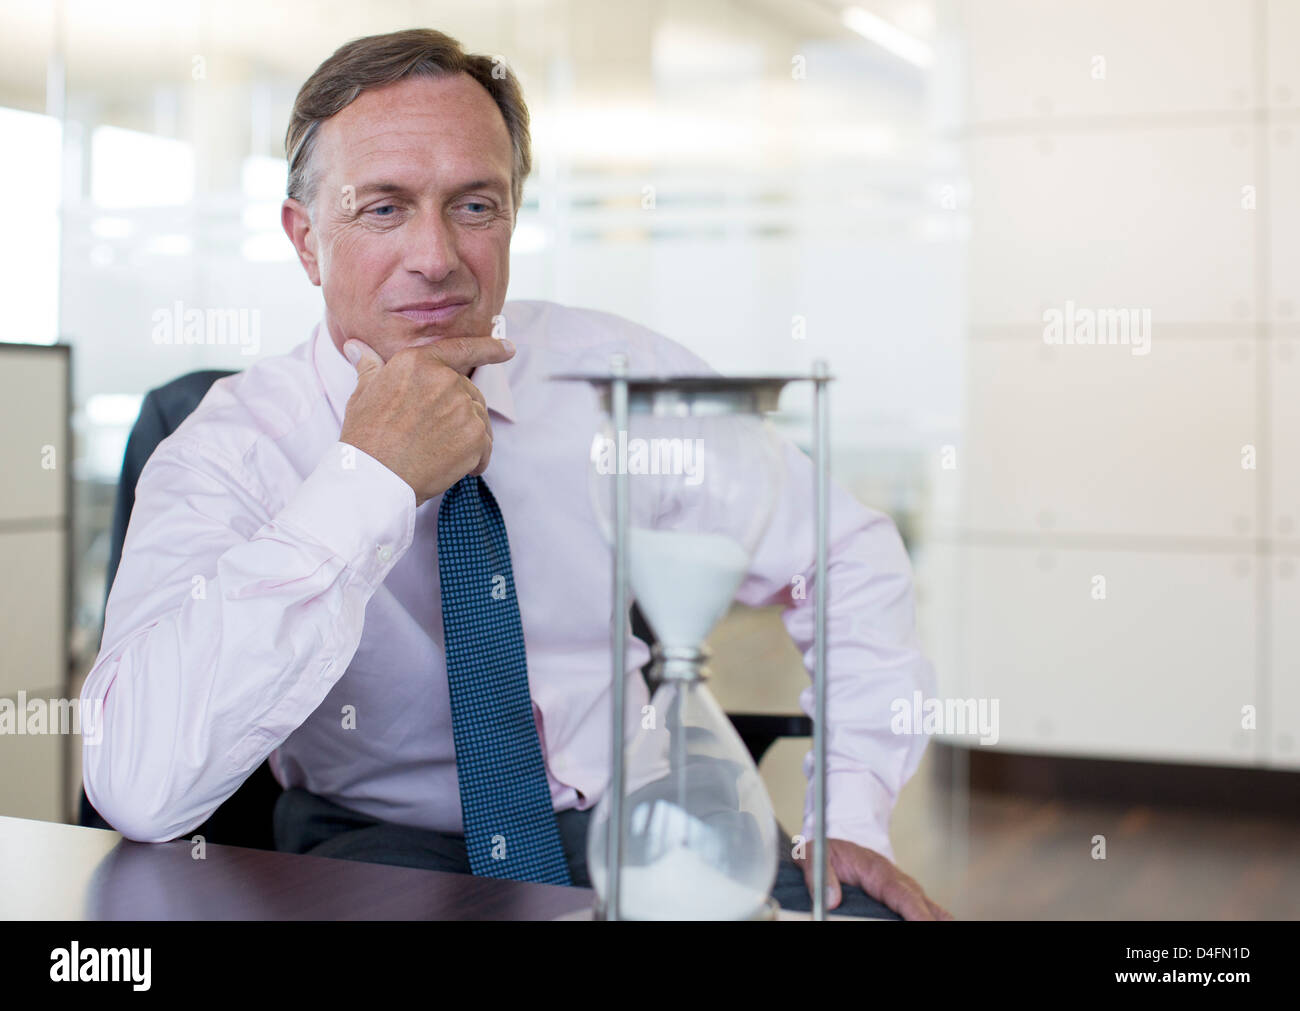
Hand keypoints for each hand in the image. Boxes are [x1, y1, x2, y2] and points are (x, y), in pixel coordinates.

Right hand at [338, 335, 515, 506]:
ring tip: (437, 453)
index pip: (461, 349)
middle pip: (469, 393)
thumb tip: (356, 346)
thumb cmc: (366, 437)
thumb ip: (370, 367)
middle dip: (459, 413)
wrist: (375, 477)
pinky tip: (453, 467)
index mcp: (418, 362)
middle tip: (432, 436)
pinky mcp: (476, 436)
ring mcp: (463, 407)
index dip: (489, 348)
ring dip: (466, 437)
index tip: (508, 348)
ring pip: (479, 420)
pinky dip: (475, 459)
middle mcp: (446, 379)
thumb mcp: (363, 394)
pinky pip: (486, 446)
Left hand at [796, 837, 953, 919]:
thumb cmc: (829, 850)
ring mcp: (904, 890)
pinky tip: (932, 922)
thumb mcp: (815, 855)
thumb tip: (832, 899)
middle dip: (930, 919)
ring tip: (937, 926)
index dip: (916, 913)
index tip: (923, 923)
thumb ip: (820, 876)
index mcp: (878, 872)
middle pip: (923, 905)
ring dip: (933, 918)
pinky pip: (922, 908)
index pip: (903, 895)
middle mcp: (897, 881)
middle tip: (932, 927)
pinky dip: (928, 916)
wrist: (837, 842)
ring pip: (930, 908)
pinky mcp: (902, 898)